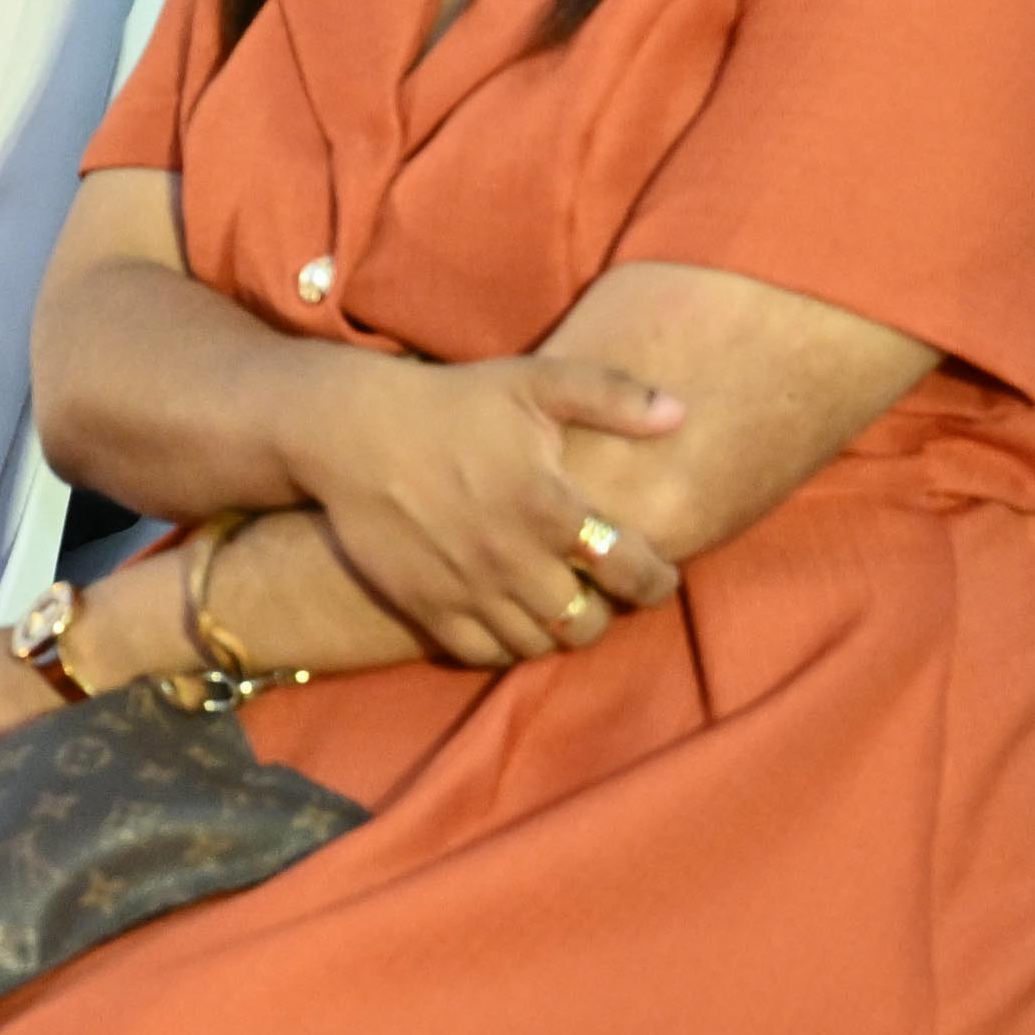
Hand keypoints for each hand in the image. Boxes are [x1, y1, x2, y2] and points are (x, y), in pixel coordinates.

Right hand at [292, 352, 687, 666]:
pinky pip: (483, 652)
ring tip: (557, 605)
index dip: (656, 582)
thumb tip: (681, 414)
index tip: (655, 575)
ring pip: (537, 644)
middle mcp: (511, 558)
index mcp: (549, 507)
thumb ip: (613, 395)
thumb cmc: (452, 403)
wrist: (352, 431)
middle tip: (601, 592)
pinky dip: (507, 645)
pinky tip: (511, 619)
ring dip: (556, 631)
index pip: (632, 572)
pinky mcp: (425, 605)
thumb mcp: (534, 382)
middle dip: (606, 612)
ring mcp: (466, 587)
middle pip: (587, 623)